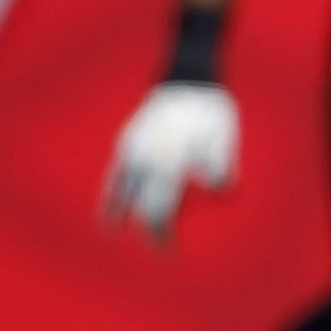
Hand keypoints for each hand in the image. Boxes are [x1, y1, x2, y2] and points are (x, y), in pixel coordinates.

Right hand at [104, 81, 239, 241]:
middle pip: (141, 205)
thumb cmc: (210, 112)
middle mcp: (144, 160)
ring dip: (119, 212)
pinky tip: (108, 206)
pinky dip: (110, 193)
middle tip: (159, 248)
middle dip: (149, 229)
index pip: (159, 208)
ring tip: (111, 231)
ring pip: (120, 190)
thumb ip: (219, 165)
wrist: (188, 82)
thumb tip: (219, 192)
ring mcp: (131, 150)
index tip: (168, 249)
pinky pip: (114, 174)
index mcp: (168, 162)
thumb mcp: (222, 138)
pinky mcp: (127, 142)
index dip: (162, 232)